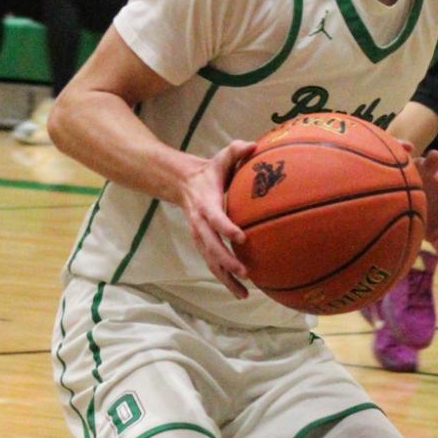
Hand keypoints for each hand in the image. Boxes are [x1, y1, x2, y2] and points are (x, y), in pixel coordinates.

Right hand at [181, 138, 259, 294]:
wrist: (183, 183)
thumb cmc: (211, 171)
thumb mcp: (222, 157)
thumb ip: (236, 150)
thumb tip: (254, 145)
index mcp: (205, 203)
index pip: (214, 217)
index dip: (225, 227)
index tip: (241, 238)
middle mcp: (199, 223)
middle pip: (210, 246)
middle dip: (226, 260)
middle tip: (245, 271)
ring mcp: (199, 236)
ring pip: (210, 261)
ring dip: (226, 278)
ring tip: (244, 292)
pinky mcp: (202, 244)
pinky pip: (213, 264)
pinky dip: (225, 279)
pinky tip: (241, 292)